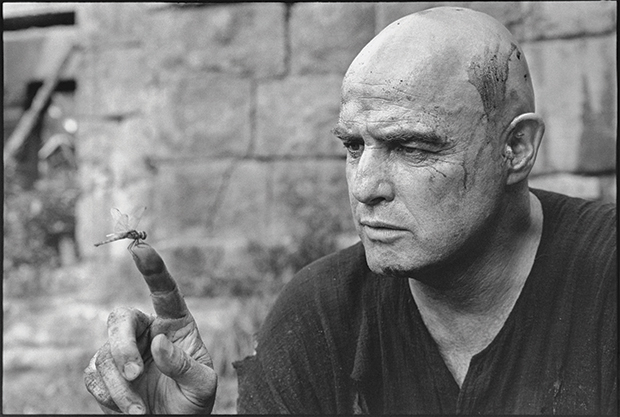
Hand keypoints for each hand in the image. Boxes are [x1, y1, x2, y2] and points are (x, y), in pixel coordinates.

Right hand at [83, 242, 216, 413]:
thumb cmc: (194, 401)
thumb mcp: (202, 385)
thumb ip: (184, 365)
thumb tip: (158, 343)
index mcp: (176, 325)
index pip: (164, 291)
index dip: (152, 269)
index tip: (140, 247)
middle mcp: (147, 331)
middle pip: (120, 319)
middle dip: (122, 345)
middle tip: (134, 373)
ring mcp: (124, 351)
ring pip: (105, 353)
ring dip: (119, 385)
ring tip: (140, 410)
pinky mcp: (106, 373)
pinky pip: (93, 375)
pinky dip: (107, 394)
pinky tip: (128, 409)